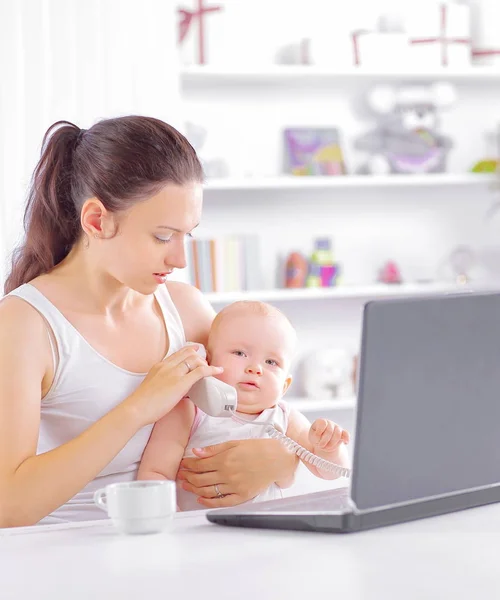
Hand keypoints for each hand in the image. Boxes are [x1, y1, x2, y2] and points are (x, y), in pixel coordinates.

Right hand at [123, 345, 222, 426]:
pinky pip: (200, 372)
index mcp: (159, 366)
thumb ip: (162, 383)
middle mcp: (167, 366)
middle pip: (188, 353)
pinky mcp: (181, 383)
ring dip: (206, 364)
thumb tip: (172, 390)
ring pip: (195, 360)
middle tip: (206, 365)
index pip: (177, 353)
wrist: (135, 409)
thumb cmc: (141, 403)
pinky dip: (211, 370)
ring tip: (212, 370)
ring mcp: (174, 373)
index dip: (189, 350)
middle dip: (200, 357)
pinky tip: (218, 371)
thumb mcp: (151, 386)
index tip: (197, 350)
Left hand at [177, 439, 297, 508]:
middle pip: (199, 479)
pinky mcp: (241, 496)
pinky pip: (221, 502)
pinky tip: (201, 499)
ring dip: (193, 489)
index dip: (188, 465)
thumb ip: (214, 449)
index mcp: (224, 459)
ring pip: (207, 491)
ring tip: (186, 486)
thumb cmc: (259, 448)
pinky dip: (208, 502)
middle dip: (187, 477)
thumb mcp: (235, 443)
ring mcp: (234, 487)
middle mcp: (227, 474)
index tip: (183, 464)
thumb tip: (196, 451)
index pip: (199, 465)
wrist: (278, 459)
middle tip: (181, 475)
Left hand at [308, 419, 349, 452]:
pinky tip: (345, 443)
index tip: (316, 440)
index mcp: (320, 421)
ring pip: (338, 434)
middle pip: (329, 431)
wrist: (324, 444)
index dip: (319, 433)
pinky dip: (346, 438)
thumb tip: (322, 436)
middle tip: (320, 446)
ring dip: (332, 444)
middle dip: (324, 441)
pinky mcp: (342, 433)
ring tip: (327, 447)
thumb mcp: (312, 438)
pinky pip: (346, 434)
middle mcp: (329, 423)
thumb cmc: (316, 439)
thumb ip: (316, 437)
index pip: (322, 423)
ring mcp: (337, 427)